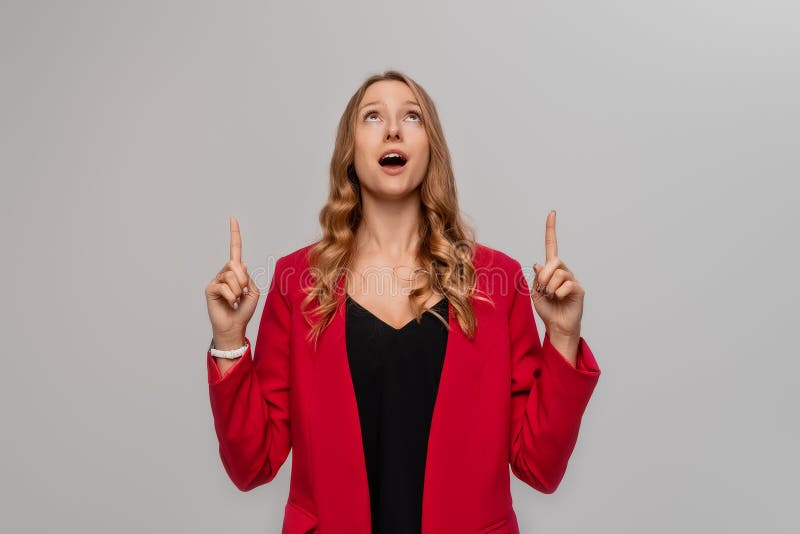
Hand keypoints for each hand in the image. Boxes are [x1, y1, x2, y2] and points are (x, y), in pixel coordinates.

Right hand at [205, 216, 260, 346]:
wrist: (234, 326)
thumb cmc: (244, 310)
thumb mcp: (253, 292)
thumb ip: (248, 277)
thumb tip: (239, 264)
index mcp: (237, 271)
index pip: (235, 250)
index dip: (235, 234)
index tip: (233, 218)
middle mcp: (225, 272)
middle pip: (236, 265)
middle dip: (243, 280)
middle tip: (241, 294)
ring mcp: (217, 280)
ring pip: (232, 276)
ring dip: (238, 291)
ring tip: (235, 300)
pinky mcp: (210, 289)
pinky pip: (225, 287)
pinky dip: (231, 297)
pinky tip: (230, 303)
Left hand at [531, 210, 583, 339]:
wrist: (557, 326)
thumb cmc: (546, 309)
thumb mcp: (535, 292)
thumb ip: (537, 278)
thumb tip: (539, 263)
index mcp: (551, 269)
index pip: (552, 246)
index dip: (551, 230)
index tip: (552, 213)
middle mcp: (563, 271)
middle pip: (554, 261)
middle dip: (544, 276)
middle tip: (543, 290)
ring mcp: (572, 279)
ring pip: (559, 273)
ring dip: (550, 287)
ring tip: (551, 296)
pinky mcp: (578, 289)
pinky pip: (567, 285)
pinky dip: (559, 293)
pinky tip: (560, 299)